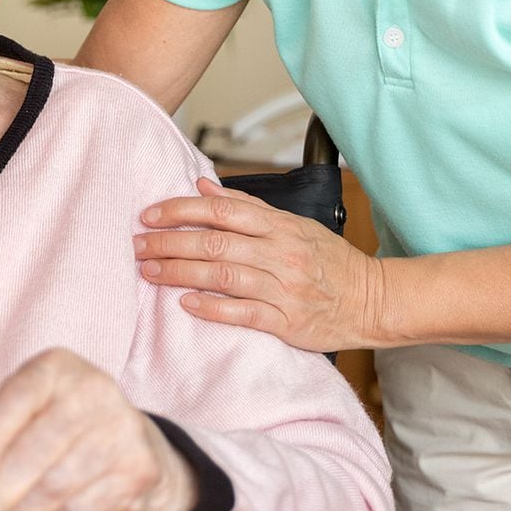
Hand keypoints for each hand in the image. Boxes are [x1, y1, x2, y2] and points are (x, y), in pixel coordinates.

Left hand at [0, 348, 195, 510]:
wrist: (134, 441)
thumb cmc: (59, 427)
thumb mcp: (26, 413)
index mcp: (54, 368)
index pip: (13, 401)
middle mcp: (93, 389)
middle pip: (34, 452)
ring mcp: (121, 428)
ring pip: (56, 487)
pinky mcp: (139, 468)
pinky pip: (80, 509)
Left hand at [134, 178, 387, 351]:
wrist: (372, 300)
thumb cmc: (329, 262)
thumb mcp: (293, 225)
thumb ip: (247, 207)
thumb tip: (203, 188)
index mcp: (280, 226)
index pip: (221, 211)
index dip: (180, 211)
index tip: (149, 215)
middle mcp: (281, 254)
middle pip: (215, 242)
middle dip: (170, 242)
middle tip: (138, 245)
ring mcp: (284, 289)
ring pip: (223, 275)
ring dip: (180, 273)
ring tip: (149, 272)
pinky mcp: (287, 322)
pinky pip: (243, 313)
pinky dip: (212, 308)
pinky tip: (185, 303)